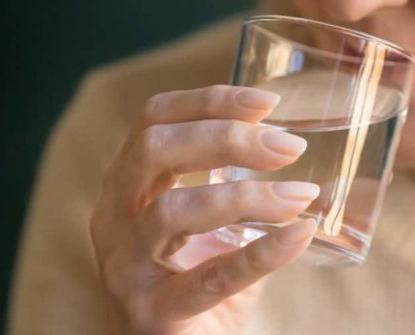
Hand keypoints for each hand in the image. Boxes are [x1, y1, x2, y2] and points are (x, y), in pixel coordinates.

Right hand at [90, 85, 318, 333]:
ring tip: (301, 194)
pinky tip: (300, 235)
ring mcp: (125, 268)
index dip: (209, 101)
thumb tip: (292, 139)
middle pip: (154, 150)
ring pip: (173, 211)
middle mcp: (113, 219)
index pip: (154, 120)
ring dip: (248, 195)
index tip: (268, 103)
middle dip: (227, 137)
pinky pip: (209, 278)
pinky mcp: (151, 312)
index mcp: (126, 185)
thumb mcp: (209, 218)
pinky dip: (261, 253)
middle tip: (290, 146)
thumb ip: (233, 179)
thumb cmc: (198, 275)